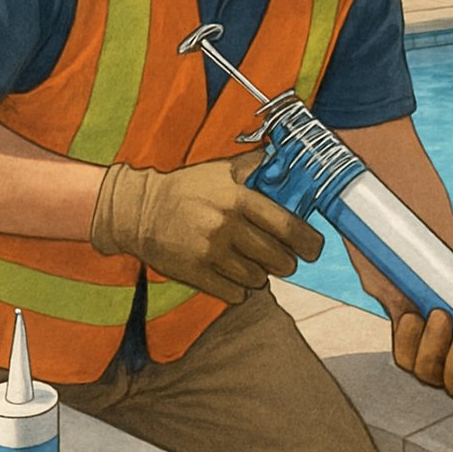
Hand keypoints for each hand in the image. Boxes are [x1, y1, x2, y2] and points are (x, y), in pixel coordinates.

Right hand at [90, 150, 323, 302]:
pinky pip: (234, 293)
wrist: (138, 210)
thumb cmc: (188, 188)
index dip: (308, 241)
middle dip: (286, 262)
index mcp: (238, 198)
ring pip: (257, 278)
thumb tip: (290, 159)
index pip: (287, 226)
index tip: (314, 248)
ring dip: (260, 274)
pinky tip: (232, 275)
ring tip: (252, 263)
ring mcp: (210, 252)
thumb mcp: (222, 169)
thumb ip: (258, 166)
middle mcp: (226, 226)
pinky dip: (239, 289)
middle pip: (278, 258)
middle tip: (283, 258)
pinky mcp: (195, 274)